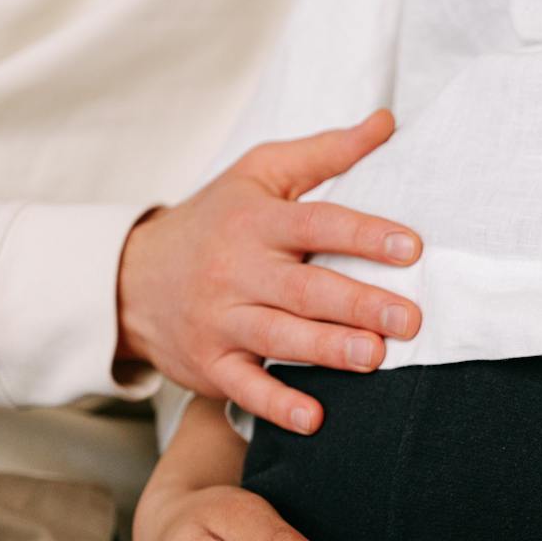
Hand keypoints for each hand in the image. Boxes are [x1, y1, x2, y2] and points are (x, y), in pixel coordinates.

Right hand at [117, 109, 422, 433]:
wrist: (130, 277)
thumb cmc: (215, 220)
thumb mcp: (260, 173)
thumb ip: (326, 152)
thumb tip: (387, 122)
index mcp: (257, 221)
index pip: (317, 223)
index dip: (364, 234)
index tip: (411, 247)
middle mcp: (237, 270)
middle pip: (304, 287)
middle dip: (357, 303)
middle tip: (408, 319)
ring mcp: (221, 320)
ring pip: (278, 336)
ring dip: (327, 350)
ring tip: (373, 358)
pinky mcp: (211, 364)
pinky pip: (245, 386)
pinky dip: (277, 405)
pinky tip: (314, 418)